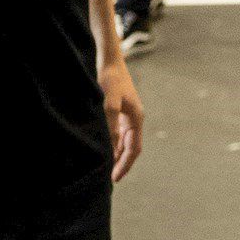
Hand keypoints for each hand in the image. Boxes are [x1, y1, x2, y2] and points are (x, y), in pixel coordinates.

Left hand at [101, 59, 144, 180]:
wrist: (109, 60)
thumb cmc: (110, 79)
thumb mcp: (109, 102)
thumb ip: (111, 125)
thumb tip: (111, 147)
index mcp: (136, 118)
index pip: (133, 149)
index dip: (125, 164)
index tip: (115, 178)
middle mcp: (134, 119)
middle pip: (129, 148)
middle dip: (120, 163)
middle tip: (108, 178)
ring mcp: (127, 115)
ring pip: (123, 141)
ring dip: (116, 154)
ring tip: (105, 168)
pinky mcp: (119, 111)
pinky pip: (118, 133)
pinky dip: (112, 143)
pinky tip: (104, 149)